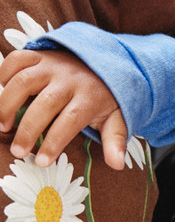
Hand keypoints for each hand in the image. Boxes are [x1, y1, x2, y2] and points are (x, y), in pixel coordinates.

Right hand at [0, 49, 127, 169]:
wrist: (106, 60)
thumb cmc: (105, 96)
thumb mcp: (116, 117)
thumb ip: (115, 141)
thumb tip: (117, 166)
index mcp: (89, 97)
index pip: (71, 120)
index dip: (55, 141)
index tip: (42, 162)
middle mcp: (70, 80)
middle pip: (46, 104)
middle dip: (28, 130)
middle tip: (17, 151)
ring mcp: (53, 65)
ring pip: (24, 81)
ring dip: (7, 104)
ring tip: (3, 126)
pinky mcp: (39, 55)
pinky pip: (17, 60)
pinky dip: (4, 74)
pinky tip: (2, 94)